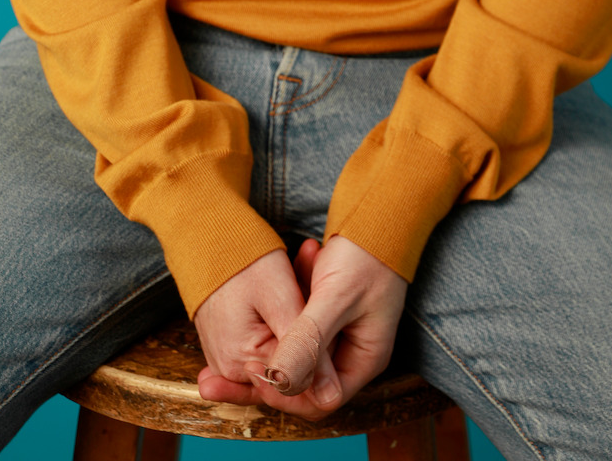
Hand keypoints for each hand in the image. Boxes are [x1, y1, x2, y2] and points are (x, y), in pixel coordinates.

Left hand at [194, 236, 406, 421]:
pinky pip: (297, 322)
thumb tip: (282, 383)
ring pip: (296, 350)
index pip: (319, 399)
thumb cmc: (365, 255)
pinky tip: (275, 289)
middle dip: (269, 367)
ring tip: (250, 320)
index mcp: (363, 359)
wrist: (379, 212)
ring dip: (275, 332)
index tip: (253, 371)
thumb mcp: (335, 298)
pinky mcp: (326, 310)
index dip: (284, 393)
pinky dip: (285, 306)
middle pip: (304, 380)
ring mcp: (340, 331)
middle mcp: (352, 352)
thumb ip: (307, 341)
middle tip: (232, 364)